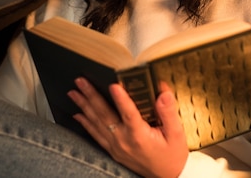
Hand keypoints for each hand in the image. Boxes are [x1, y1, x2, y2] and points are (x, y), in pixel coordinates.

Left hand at [68, 78, 187, 177]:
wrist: (168, 177)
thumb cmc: (173, 154)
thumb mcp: (176, 132)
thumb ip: (169, 112)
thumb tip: (162, 93)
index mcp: (140, 135)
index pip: (129, 114)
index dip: (121, 99)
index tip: (113, 85)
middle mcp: (124, 141)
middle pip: (104, 115)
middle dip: (91, 96)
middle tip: (80, 82)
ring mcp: (116, 147)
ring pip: (96, 124)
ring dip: (84, 107)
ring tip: (74, 93)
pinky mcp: (114, 151)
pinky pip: (96, 136)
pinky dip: (86, 124)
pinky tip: (78, 115)